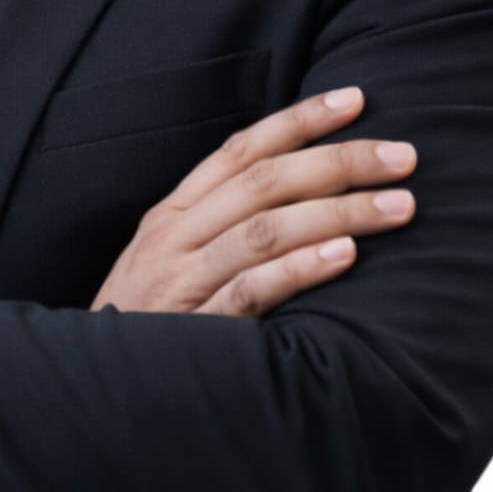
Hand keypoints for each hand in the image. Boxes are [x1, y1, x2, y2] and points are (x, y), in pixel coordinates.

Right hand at [90, 86, 416, 316]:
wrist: (90, 392)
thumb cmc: (146, 324)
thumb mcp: (170, 260)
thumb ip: (220, 226)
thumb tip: (300, 191)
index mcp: (174, 211)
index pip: (242, 149)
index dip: (299, 120)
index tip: (355, 99)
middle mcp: (175, 236)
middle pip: (264, 181)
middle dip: (339, 161)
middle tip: (403, 156)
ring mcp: (180, 281)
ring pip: (265, 229)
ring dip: (338, 211)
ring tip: (398, 205)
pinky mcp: (191, 332)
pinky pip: (249, 292)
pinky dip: (299, 270)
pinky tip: (345, 256)